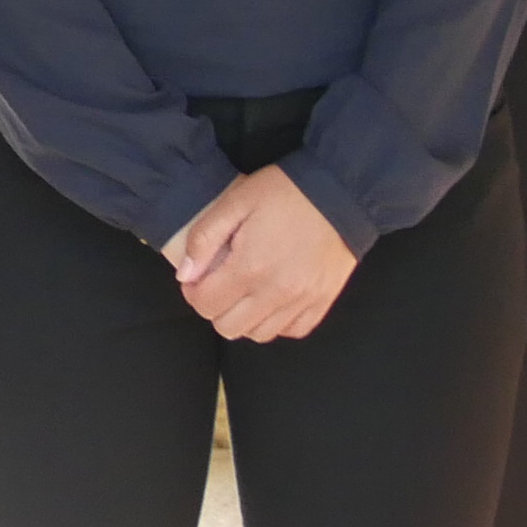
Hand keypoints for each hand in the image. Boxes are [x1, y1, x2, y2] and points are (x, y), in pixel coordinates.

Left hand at [163, 163, 355, 340]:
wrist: (340, 192)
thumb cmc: (285, 192)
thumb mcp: (235, 201)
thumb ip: (204, 238)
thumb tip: (186, 275)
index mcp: (251, 267)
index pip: (206, 304)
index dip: (193, 292)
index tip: (196, 277)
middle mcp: (277, 292)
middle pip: (229, 327)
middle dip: (215, 307)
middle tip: (218, 283)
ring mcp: (303, 301)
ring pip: (259, 334)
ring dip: (244, 317)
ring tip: (245, 290)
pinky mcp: (323, 302)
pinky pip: (292, 331)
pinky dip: (276, 322)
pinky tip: (271, 299)